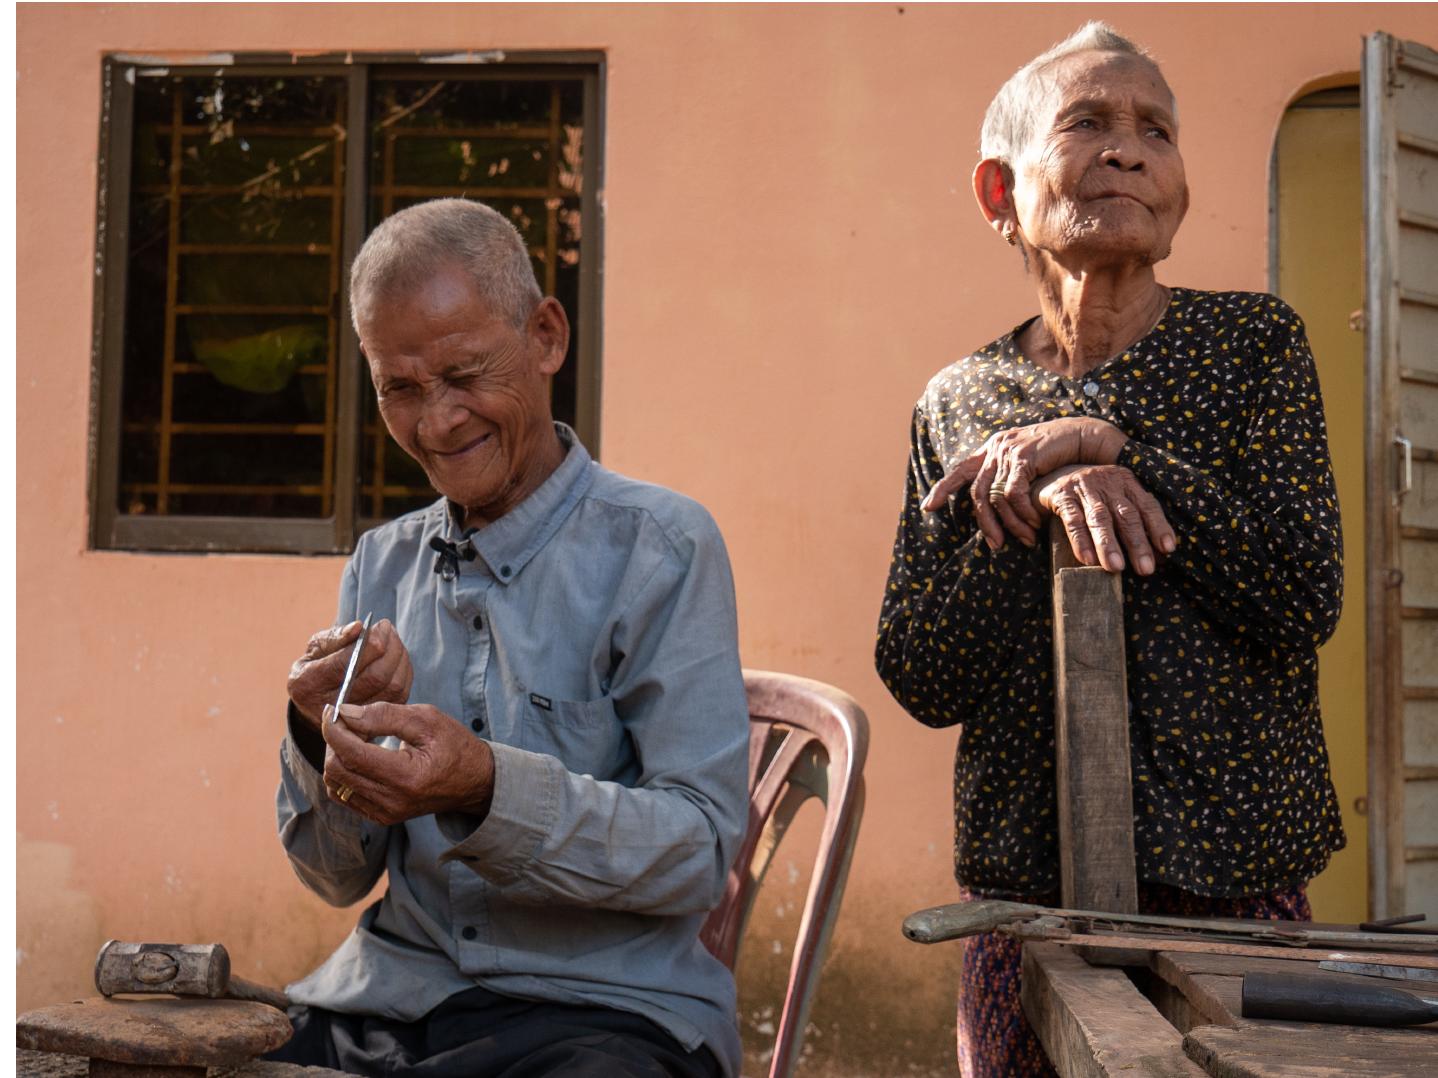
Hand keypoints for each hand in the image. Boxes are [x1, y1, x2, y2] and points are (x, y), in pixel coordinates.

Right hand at [287, 619, 413, 729]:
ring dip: (400, 659)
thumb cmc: (316, 668)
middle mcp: (329, 708)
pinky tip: (397, 658)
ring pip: (392, 687)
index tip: (381, 626)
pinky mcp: (374, 725)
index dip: (370, 644)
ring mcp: (353, 722)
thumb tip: (359, 628)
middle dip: (390, 649)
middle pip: (375, 677)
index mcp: (307, 684)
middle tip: (389, 630)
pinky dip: (404, 673)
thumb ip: (335, 638)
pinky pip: (400, 696)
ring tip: (393, 641)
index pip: (345, 665)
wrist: (316, 705)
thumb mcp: (315, 650)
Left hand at [321, 701, 494, 825]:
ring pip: (336, 785)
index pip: (351, 753)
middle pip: (337, 770)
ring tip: (355, 738)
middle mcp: (392, 801)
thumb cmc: (454, 745)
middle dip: (334, 741)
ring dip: (337, 757)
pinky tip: (359, 757)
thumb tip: (345, 713)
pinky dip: (344, 774)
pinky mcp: (381, 817)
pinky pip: (345, 796)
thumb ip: (384, 715)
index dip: (333, 729)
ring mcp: (385, 813)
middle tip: (347, 721)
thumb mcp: (426, 719)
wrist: (474, 781)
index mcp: (406, 776)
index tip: (332, 709)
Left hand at [921, 418, 1128, 548]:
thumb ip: (1009, 477)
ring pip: (994, 496)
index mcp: (992, 449)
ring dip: (1009, 523)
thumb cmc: (1059, 455)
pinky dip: (1022, 512)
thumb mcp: (1027, 465)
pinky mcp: (1023, 457)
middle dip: (984, 522)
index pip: (960, 470)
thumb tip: (997, 504)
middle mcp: (995, 447)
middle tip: (997, 544)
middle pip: (976, 491)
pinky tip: (1034, 523)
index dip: (942, 488)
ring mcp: (1007, 450)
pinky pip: (1013, 494)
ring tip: (1024, 539)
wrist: (1085, 436)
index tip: (927, 508)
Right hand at [1033, 464, 1174, 574]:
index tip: (1167, 549)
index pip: (1147, 505)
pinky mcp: (1062, 495)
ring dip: (1108, 544)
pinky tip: (1088, 559)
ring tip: (1116, 568)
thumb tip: (1158, 557)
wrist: (1051, 473)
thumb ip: (1134, 522)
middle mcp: (1107, 482)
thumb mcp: (1115, 500)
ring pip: (1100, 518)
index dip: (1158, 526)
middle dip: (1137, 543)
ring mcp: (1083, 487)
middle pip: (1126, 514)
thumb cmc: (1091, 496)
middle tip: (1145, 569)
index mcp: (1126, 482)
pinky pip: (1072, 520)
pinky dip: (1080, 540)